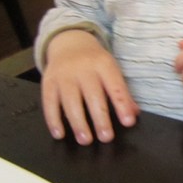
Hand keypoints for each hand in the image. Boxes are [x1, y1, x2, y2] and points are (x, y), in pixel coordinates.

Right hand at [41, 30, 138, 144]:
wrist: (69, 43)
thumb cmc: (94, 62)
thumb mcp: (110, 69)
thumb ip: (122, 92)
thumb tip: (134, 114)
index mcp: (103, 64)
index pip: (115, 86)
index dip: (122, 104)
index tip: (128, 122)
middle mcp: (83, 68)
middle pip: (92, 96)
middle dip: (100, 119)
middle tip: (106, 138)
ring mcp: (64, 75)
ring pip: (70, 101)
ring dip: (78, 123)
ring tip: (85, 140)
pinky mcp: (48, 82)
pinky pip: (49, 103)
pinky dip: (53, 120)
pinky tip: (60, 134)